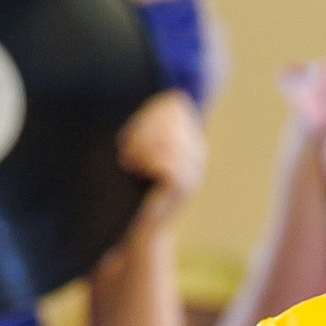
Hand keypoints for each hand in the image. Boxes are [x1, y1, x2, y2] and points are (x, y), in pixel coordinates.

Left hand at [116, 89, 208, 218]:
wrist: (144, 229)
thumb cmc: (138, 188)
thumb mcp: (145, 151)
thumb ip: (152, 127)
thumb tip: (167, 96)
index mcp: (191, 141)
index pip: (174, 104)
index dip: (149, 112)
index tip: (131, 136)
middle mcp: (198, 154)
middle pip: (169, 117)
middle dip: (142, 130)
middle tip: (128, 153)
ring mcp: (194, 170)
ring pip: (166, 137)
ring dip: (140, 147)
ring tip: (130, 163)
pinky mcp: (183, 186)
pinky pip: (165, 160)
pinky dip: (145, 162)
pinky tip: (137, 173)